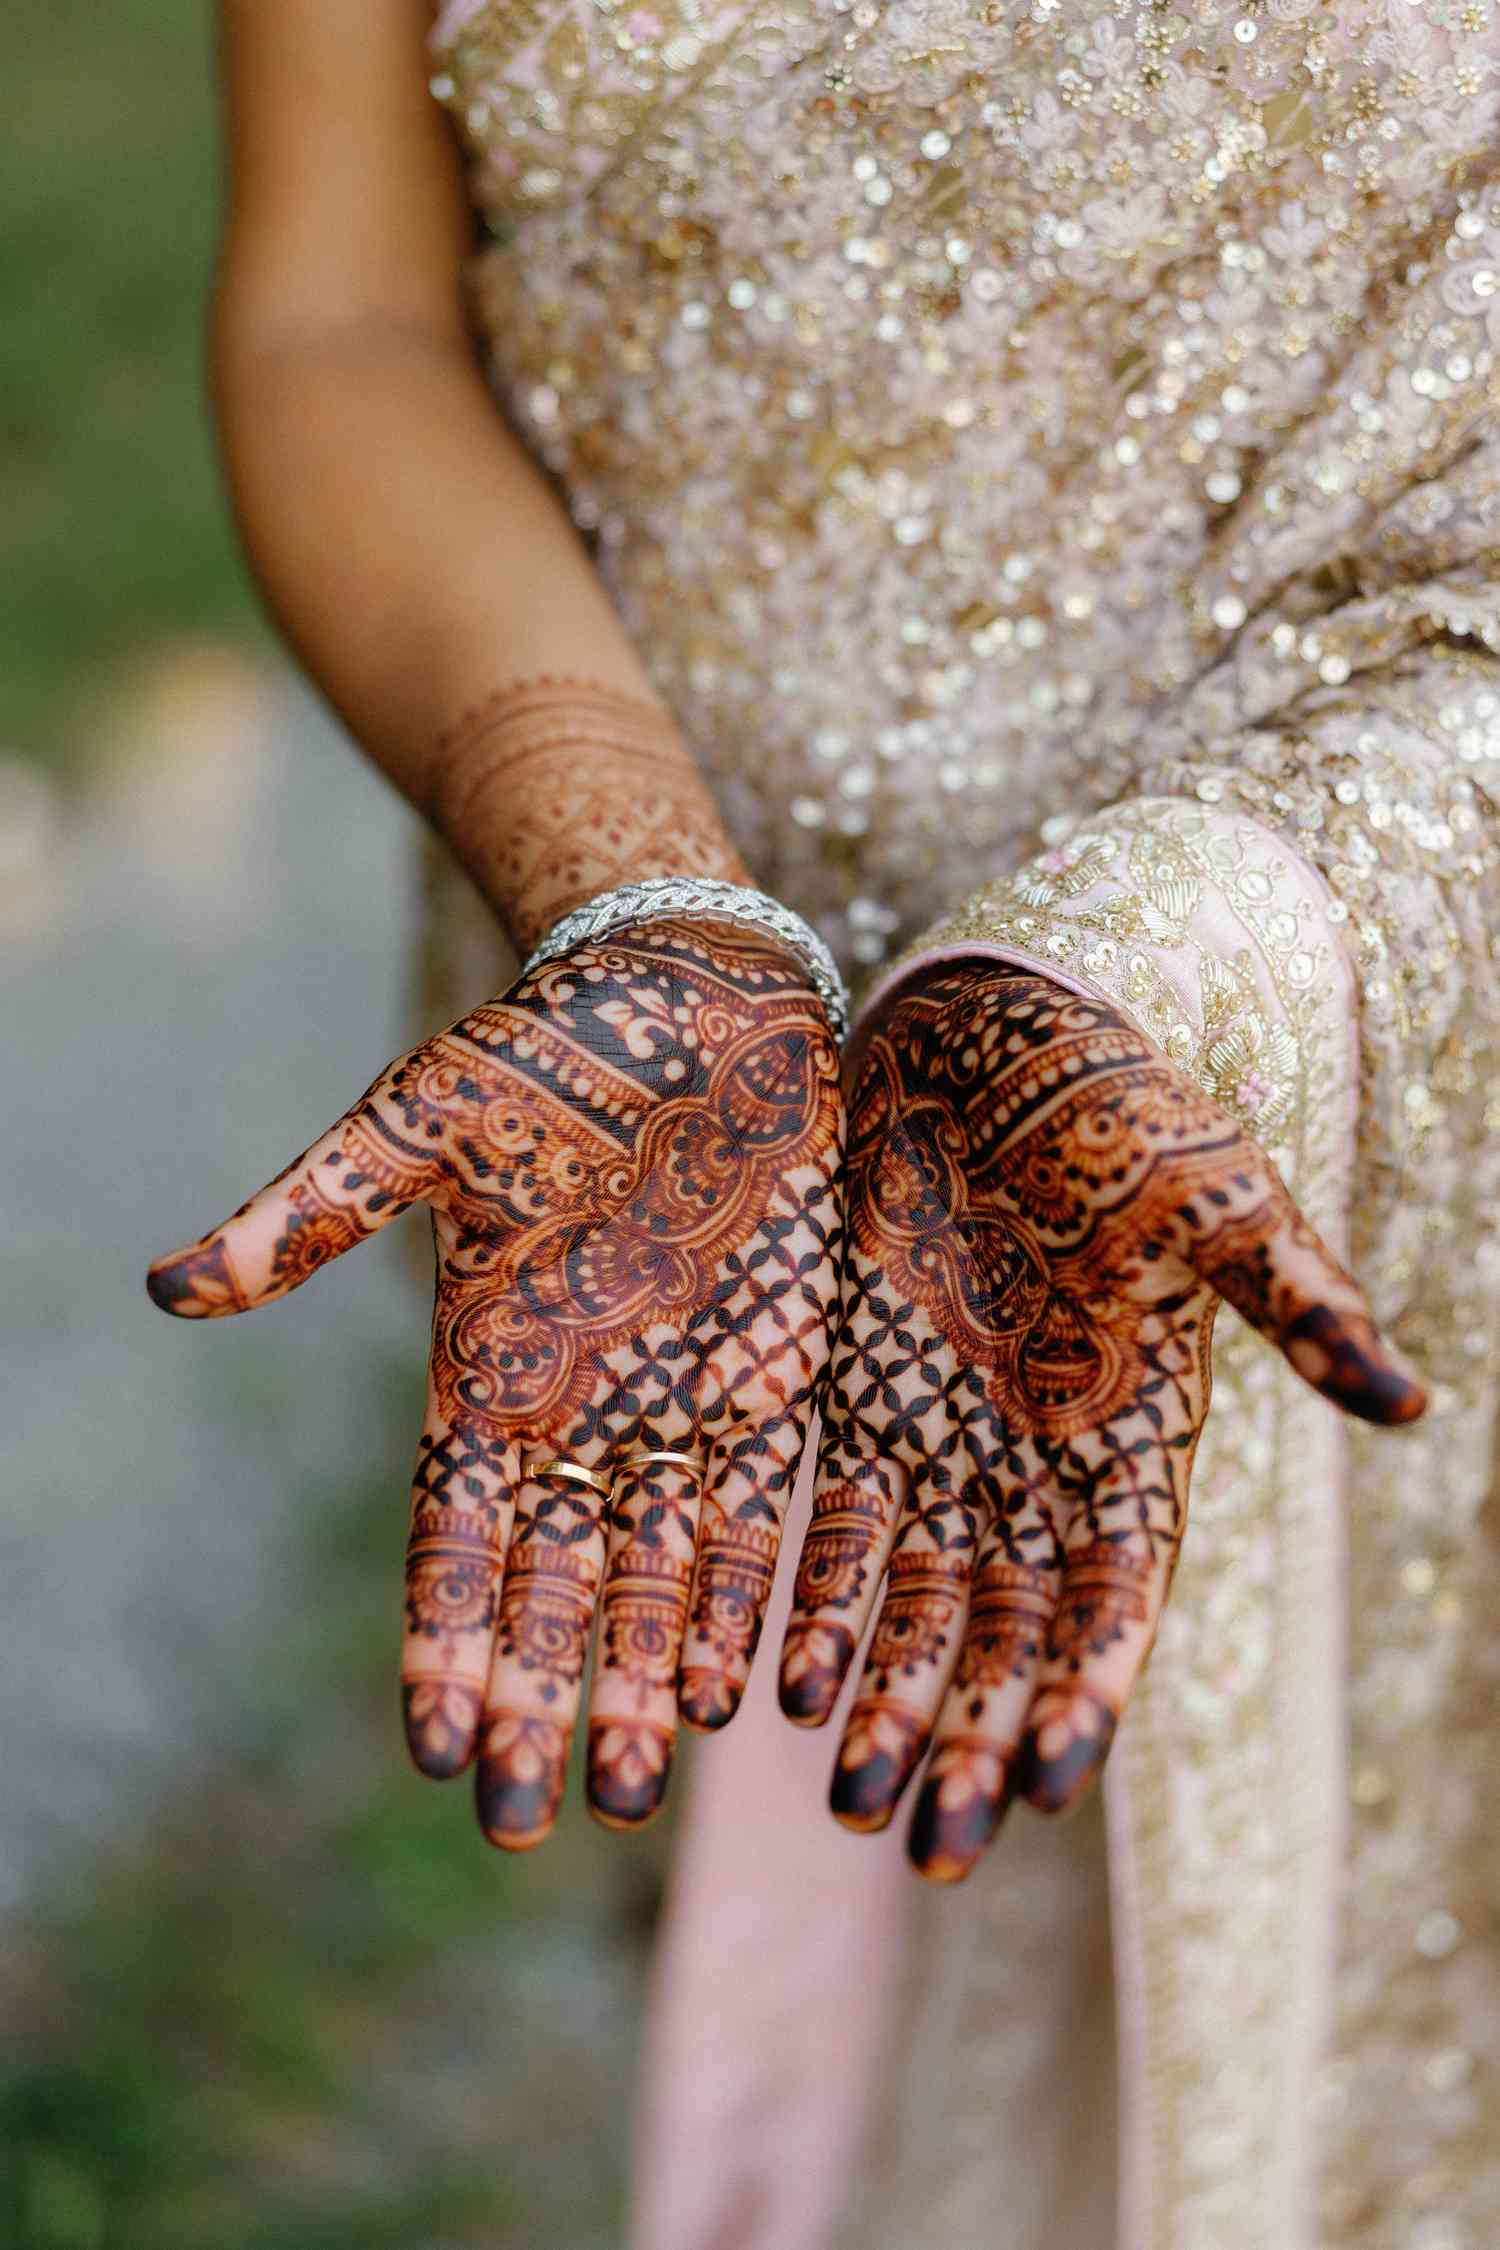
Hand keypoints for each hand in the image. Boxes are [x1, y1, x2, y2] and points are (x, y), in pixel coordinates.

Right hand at [148, 919, 842, 1846]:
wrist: (696, 994)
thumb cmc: (544, 1048)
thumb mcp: (415, 1128)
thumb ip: (315, 1214)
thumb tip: (168, 1288)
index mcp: (480, 1368)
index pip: (451, 1538)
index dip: (441, 1642)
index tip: (432, 1747)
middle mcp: (575, 1410)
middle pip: (545, 1590)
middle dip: (534, 1703)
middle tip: (520, 1823)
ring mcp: (672, 1403)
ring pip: (645, 1578)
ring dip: (633, 1684)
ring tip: (624, 1796)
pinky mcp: (764, 1380)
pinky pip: (745, 1513)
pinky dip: (731, 1599)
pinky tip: (725, 1689)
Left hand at [778, 966, 1421, 1881]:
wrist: (992, 1030)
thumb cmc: (1120, 1105)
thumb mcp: (1213, 1198)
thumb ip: (1291, 1302)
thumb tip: (1407, 1403)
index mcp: (1135, 1436)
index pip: (1113, 1599)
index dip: (1083, 1691)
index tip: (1040, 1785)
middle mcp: (1038, 1465)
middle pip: (1007, 1635)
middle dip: (968, 1738)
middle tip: (926, 1850)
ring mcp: (947, 1440)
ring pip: (916, 1605)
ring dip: (887, 1701)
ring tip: (847, 1807)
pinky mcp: (863, 1401)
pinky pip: (837, 1527)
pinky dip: (815, 1603)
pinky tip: (782, 1684)